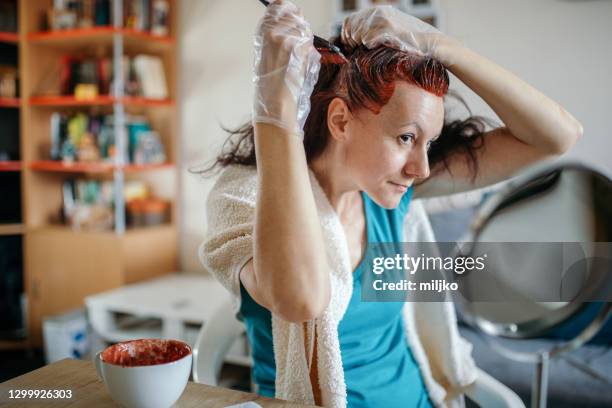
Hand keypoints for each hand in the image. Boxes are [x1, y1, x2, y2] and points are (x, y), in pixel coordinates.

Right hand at [252, 0, 320, 137]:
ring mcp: (287, 39)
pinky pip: (309, 40)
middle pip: (294, 14)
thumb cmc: (269, 85)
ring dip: (305, 36)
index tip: (293, 11)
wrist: (275, 101)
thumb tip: (290, 28)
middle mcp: (273, 32)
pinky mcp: (300, 48)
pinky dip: (309, 48)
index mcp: (262, 33)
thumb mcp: (264, 56)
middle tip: (300, 36)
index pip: (277, 6)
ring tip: (299, 53)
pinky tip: (303, 59)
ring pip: (304, 27)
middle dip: (300, 22)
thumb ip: (275, 38)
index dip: (287, 8)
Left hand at [341, 6, 459, 65]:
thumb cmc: (408, 41)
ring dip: (361, 44)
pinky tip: (378, 47)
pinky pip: (368, 40)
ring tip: (370, 49)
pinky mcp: (388, 30)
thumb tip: (351, 37)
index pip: (349, 20)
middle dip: (351, 41)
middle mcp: (379, 12)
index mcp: (377, 11)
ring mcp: (383, 20)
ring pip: (358, 35)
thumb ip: (371, 29)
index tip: (348, 45)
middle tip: (356, 50)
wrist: (428, 43)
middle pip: (351, 28)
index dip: (345, 34)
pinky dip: (371, 46)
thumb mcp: (388, 29)